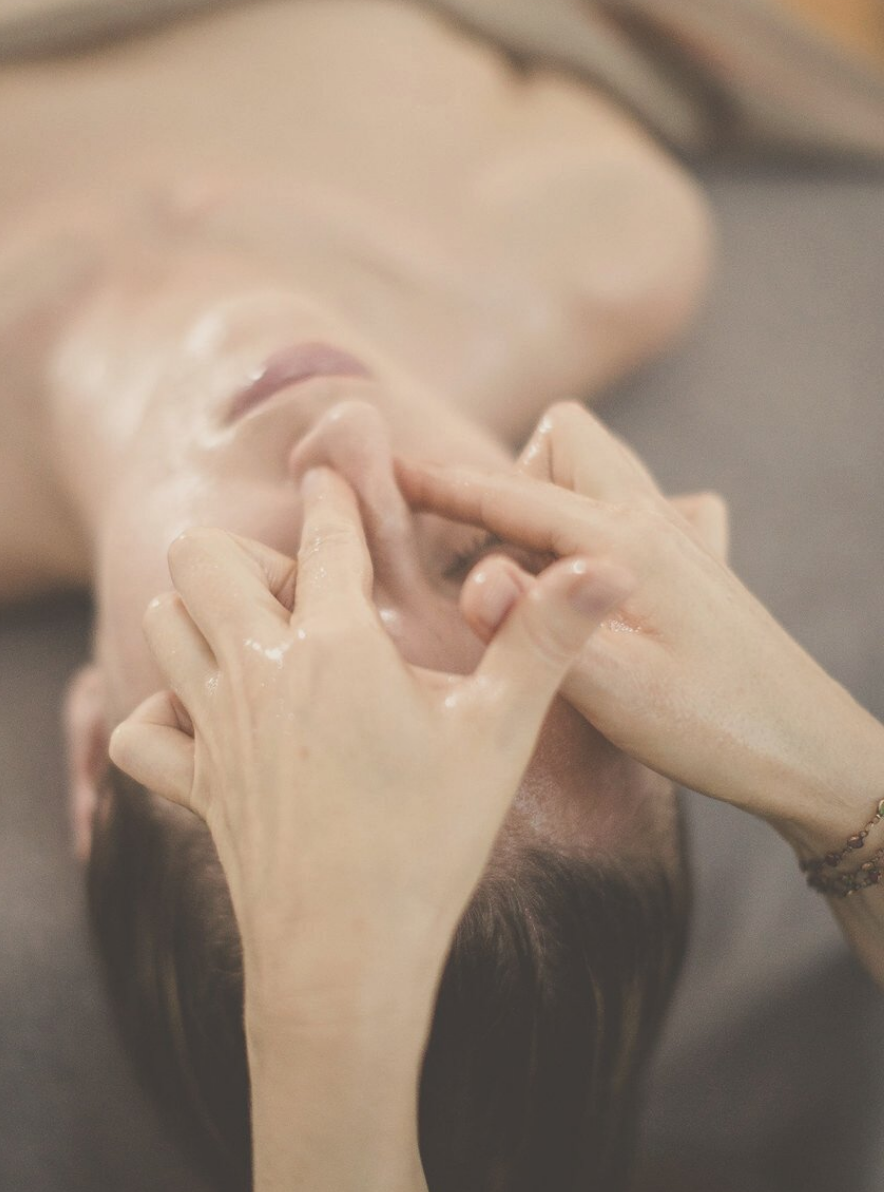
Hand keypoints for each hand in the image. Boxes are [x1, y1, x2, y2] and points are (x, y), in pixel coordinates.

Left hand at [109, 464, 634, 1028]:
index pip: (324, 528)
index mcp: (337, 644)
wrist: (347, 959)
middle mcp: (258, 670)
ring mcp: (213, 727)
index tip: (337, 478)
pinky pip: (138, 730)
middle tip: (302, 597)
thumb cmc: (431, 843)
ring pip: (162, 624)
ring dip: (201, 615)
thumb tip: (614, 563)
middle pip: (200, 555)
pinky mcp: (192, 785)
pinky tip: (210, 727)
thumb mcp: (501, 734)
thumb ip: (546, 638)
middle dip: (246, 552)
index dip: (334, 491)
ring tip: (264, 648)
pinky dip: (161, 715)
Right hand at [396, 400, 876, 830]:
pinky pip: (626, 505)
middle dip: (508, 479)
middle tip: (484, 559)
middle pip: (562, 440)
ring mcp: (676, 535)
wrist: (810, 751)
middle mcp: (651, 520)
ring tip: (524, 579)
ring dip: (546, 499)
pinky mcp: (690, 560)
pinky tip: (586, 585)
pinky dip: (587, 524)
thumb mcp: (613, 690)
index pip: (510, 493)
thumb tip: (472, 582)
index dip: (439, 484)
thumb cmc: (713, 727)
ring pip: (595, 467)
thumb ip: (536, 630)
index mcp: (624, 544)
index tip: (382, 469)